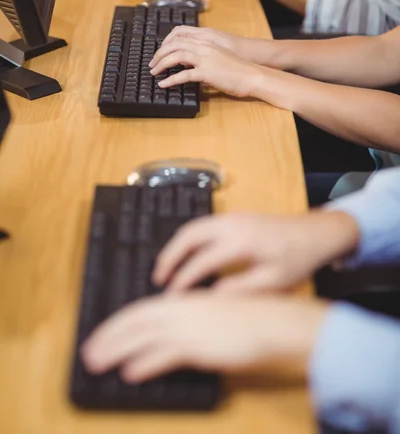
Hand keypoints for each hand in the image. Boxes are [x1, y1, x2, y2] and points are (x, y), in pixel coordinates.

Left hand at [81, 293, 327, 382]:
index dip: (116, 324)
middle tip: (87, 352)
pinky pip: (165, 355)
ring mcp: (188, 327)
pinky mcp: (199, 346)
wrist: (270, 320)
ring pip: (142, 337)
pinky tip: (131, 373)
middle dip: (108, 337)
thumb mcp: (210, 315)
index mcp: (181, 301)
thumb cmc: (245, 318)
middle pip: (134, 322)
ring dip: (116, 350)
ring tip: (97, 363)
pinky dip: (146, 363)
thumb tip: (167, 339)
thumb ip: (188, 324)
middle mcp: (179, 310)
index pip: (139, 310)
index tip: (100, 334)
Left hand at [149, 37, 265, 97]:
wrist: (251, 75)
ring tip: (154, 72)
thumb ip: (204, 58)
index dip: (166, 45)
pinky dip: (170, 80)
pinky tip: (163, 84)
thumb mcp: (219, 58)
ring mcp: (205, 59)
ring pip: (175, 57)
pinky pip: (183, 75)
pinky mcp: (206, 72)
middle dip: (159, 54)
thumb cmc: (238, 70)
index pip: (180, 37)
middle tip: (152, 64)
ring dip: (161, 64)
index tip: (159, 54)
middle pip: (174, 45)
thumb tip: (190, 67)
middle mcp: (204, 47)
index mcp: (206, 42)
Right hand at [153, 212, 359, 292]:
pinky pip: (203, 225)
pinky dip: (188, 239)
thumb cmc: (298, 259)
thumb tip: (210, 297)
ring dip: (176, 245)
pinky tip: (185, 254)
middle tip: (158, 278)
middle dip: (169, 256)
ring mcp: (232, 217)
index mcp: (241, 242)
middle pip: (189, 235)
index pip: (201, 261)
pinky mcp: (234, 217)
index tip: (172, 296)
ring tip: (166, 267)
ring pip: (193, 226)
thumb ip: (240, 290)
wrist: (315, 233)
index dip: (183, 280)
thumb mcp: (274, 282)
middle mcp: (232, 224)